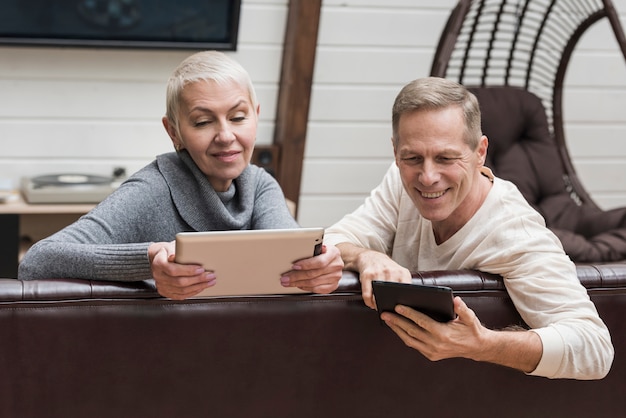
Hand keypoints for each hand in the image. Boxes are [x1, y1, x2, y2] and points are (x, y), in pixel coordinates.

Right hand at [148, 241, 215, 299]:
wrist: (158, 259)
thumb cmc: (166, 251)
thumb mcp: (169, 246)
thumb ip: (173, 249)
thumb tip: (175, 254)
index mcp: (158, 264)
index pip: (173, 270)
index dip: (188, 271)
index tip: (200, 269)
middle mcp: (159, 276)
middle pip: (179, 282)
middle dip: (197, 279)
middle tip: (210, 275)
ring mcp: (162, 286)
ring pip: (182, 290)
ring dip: (198, 286)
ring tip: (209, 282)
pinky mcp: (166, 292)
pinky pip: (181, 295)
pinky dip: (193, 292)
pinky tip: (201, 287)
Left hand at [279, 244, 343, 293]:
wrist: (333, 259)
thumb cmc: (324, 253)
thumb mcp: (320, 247)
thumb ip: (312, 249)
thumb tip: (297, 251)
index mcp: (333, 253)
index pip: (319, 262)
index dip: (306, 265)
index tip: (294, 266)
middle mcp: (336, 265)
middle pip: (314, 273)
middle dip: (297, 276)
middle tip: (286, 277)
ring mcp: (336, 277)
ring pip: (314, 283)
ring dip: (299, 283)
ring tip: (289, 282)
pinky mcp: (333, 285)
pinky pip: (317, 289)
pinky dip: (306, 288)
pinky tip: (299, 285)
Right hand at [352, 248, 411, 308]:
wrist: (372, 257)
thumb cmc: (387, 270)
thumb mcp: (400, 274)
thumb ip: (404, 286)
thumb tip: (407, 305)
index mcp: (403, 273)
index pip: (406, 291)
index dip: (403, 303)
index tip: (400, 309)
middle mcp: (391, 272)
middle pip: (391, 296)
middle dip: (389, 305)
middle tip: (387, 309)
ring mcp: (379, 273)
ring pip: (378, 296)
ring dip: (377, 305)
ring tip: (378, 306)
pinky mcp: (367, 275)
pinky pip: (367, 295)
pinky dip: (368, 302)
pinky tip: (370, 303)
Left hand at [380, 297, 541, 371]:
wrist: (477, 348)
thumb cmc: (471, 329)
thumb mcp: (470, 317)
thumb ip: (462, 308)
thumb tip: (455, 300)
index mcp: (443, 334)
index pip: (421, 322)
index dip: (408, 314)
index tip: (397, 306)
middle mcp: (435, 344)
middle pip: (411, 331)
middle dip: (396, 321)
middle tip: (384, 313)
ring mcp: (432, 352)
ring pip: (409, 340)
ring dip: (397, 330)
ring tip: (387, 320)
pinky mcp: (431, 355)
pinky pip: (414, 345)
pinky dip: (405, 336)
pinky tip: (398, 328)